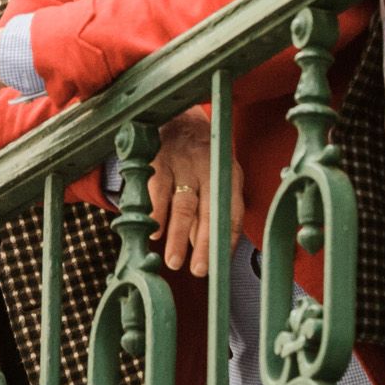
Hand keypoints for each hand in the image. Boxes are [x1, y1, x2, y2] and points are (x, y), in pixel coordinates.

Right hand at [148, 108, 244, 276]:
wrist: (176, 112)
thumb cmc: (198, 154)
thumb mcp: (214, 175)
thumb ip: (209, 209)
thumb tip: (205, 250)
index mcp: (227, 175)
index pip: (232, 212)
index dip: (227, 240)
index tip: (219, 265)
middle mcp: (209, 169)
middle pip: (209, 212)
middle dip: (204, 244)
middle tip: (199, 271)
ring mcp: (184, 164)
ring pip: (183, 205)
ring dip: (177, 236)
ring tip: (173, 262)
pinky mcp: (160, 160)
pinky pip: (158, 190)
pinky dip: (156, 212)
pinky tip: (153, 231)